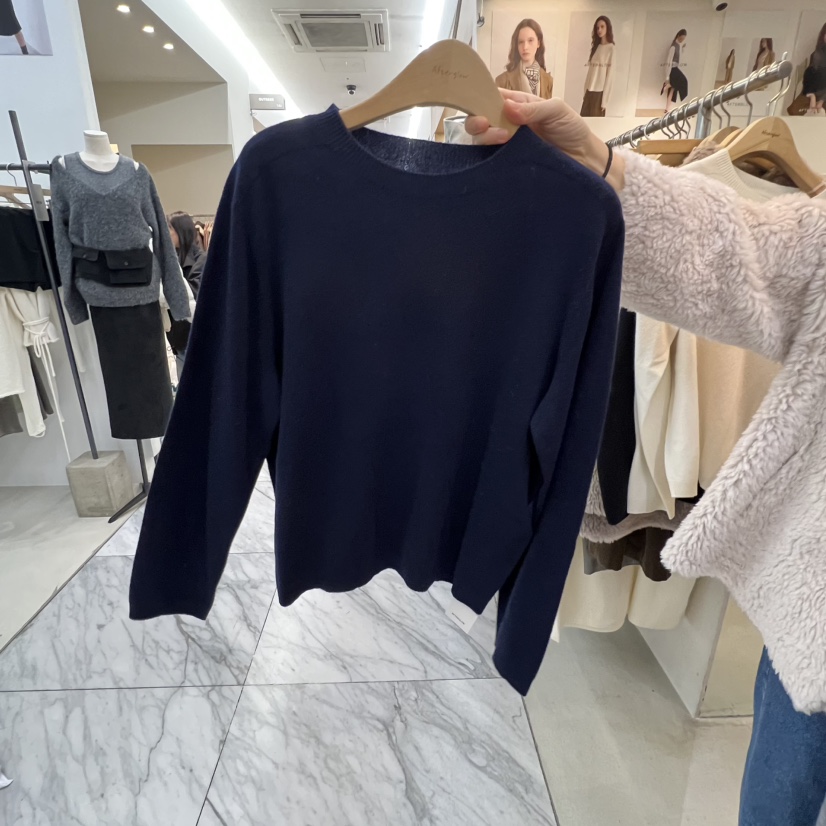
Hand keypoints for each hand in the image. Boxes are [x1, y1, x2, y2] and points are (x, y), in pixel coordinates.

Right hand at [465, 89, 624, 190]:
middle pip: (480, 120)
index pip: (491, 97)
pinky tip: (498, 155)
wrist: (583, 158)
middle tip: (486, 124)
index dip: (480, 98)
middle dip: (477, 121)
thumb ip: (533, 108)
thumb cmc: (571, 129)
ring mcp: (507, 145)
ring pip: (482, 140)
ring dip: (485, 137)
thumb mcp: (557, 110)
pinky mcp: (509, 164)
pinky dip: (489, 158)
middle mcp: (508, 124)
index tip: (480, 103)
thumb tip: (507, 108)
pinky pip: (491, 161)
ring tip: (502, 138)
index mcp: (517, 105)